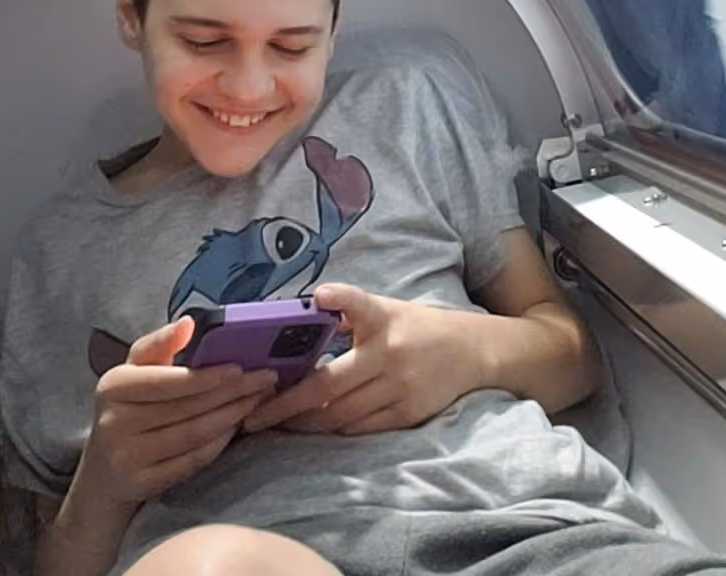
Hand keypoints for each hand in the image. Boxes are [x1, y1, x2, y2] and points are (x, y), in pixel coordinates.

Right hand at [76, 319, 277, 504]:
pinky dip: (219, 443)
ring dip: (232, 416)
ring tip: (258, 399)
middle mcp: (115, 423)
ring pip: (194, 434)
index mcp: (114, 386)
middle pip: (187, 407)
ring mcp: (127, 458)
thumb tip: (188, 323)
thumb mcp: (134, 372)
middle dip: (232, 392)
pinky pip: (192, 461)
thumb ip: (160, 345)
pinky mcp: (142, 484)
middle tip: (266, 379)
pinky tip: (237, 426)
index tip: (239, 367)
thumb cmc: (127, 410)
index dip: (205, 376)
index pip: (167, 381)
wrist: (101, 475)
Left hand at [243, 285, 482, 436]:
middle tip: (253, 414)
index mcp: (384, 319)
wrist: (471, 351)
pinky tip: (313, 429)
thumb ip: (349, 314)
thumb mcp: (387, 309)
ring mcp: (400, 388)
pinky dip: (334, 430)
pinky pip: (360, 429)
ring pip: (341, 415)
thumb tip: (304, 315)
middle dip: (287, 404)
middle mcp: (391, 354)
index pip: (361, 304)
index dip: (342, 298)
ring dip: (305, 423)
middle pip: (330, 385)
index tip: (320, 295)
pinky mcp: (407, 414)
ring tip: (275, 425)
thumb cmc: (416, 327)